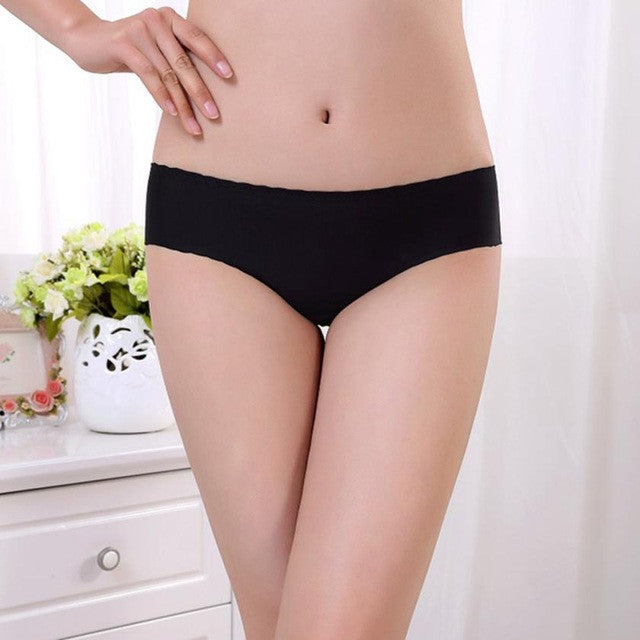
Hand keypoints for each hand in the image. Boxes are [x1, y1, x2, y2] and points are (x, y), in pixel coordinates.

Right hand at [64, 6, 233, 135]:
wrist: (86, 40)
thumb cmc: (129, 50)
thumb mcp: (155, 49)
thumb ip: (175, 58)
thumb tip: (205, 92)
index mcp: (170, 19)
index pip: (197, 38)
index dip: (214, 57)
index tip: (230, 77)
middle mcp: (157, 20)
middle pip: (185, 62)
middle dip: (201, 92)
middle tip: (214, 115)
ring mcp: (140, 30)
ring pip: (168, 74)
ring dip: (183, 104)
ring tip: (194, 126)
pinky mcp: (124, 44)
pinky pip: (149, 75)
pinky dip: (162, 96)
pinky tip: (172, 113)